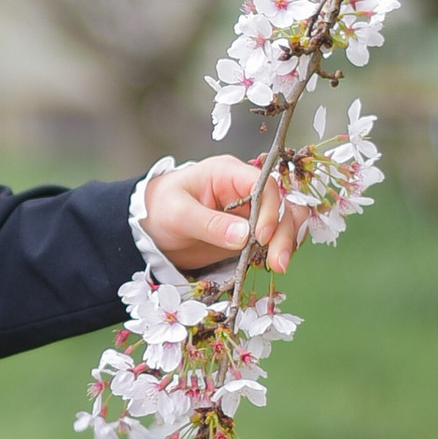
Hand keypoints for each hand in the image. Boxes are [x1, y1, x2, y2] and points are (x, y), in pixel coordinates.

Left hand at [141, 154, 299, 278]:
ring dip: (286, 241)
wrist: (151, 225)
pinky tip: (274, 262)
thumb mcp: (178, 214)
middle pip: (281, 204)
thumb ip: (210, 224)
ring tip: (278, 265)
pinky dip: (279, 249)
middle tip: (278, 262)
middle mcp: (245, 189)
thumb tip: (244, 236)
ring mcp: (250, 211)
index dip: (269, 210)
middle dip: (283, 232)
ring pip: (284, 220)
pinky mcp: (250, 232)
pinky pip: (274, 237)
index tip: (260, 237)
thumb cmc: (160, 209)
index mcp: (228, 173)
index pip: (263, 185)